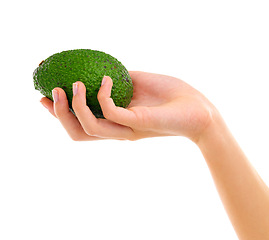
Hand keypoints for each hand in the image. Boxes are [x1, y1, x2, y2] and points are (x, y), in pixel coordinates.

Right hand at [40, 71, 216, 141]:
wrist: (199, 109)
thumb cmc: (173, 96)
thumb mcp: (140, 84)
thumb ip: (120, 81)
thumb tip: (100, 70)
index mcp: (117, 122)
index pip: (81, 123)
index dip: (59, 113)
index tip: (44, 94)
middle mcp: (118, 129)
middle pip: (77, 132)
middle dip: (58, 114)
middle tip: (49, 93)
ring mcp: (127, 128)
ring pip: (88, 128)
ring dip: (74, 106)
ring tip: (72, 84)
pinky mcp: (137, 122)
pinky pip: (110, 111)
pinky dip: (102, 94)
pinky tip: (107, 78)